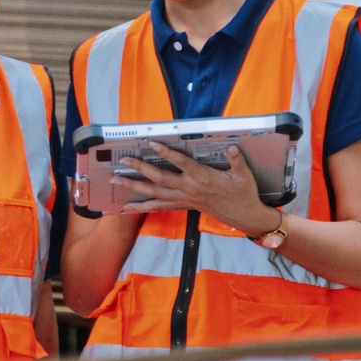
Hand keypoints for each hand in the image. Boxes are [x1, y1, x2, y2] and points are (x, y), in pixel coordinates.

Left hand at [115, 142, 278, 235]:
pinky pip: (159, 206)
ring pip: (154, 193)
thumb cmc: (244, 194)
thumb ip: (237, 161)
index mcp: (203, 178)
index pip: (181, 163)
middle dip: (140, 170)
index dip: (166, 153)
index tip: (152, 144)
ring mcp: (184, 199)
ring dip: (134, 187)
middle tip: (123, 161)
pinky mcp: (183, 205)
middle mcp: (189, 189)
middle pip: (160, 179)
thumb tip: (232, 147)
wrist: (244, 216)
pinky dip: (143, 205)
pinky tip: (129, 206)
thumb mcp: (244, 176)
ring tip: (116, 181)